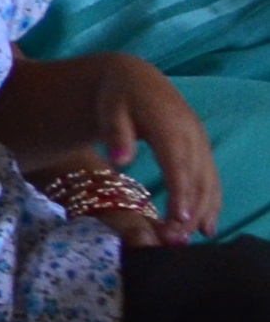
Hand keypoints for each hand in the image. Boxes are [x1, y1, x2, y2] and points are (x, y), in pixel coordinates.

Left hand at [92, 57, 215, 237]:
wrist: (137, 80)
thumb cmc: (117, 97)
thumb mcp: (110, 109)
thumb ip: (116, 134)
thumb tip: (120, 162)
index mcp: (169, 125)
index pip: (178, 163)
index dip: (181, 192)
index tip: (179, 220)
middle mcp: (191, 136)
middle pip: (196, 179)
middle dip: (189, 212)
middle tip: (174, 240)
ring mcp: (201, 144)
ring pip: (208, 183)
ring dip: (202, 213)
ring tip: (188, 239)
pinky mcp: (203, 151)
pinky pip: (211, 180)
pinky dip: (211, 205)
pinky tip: (206, 228)